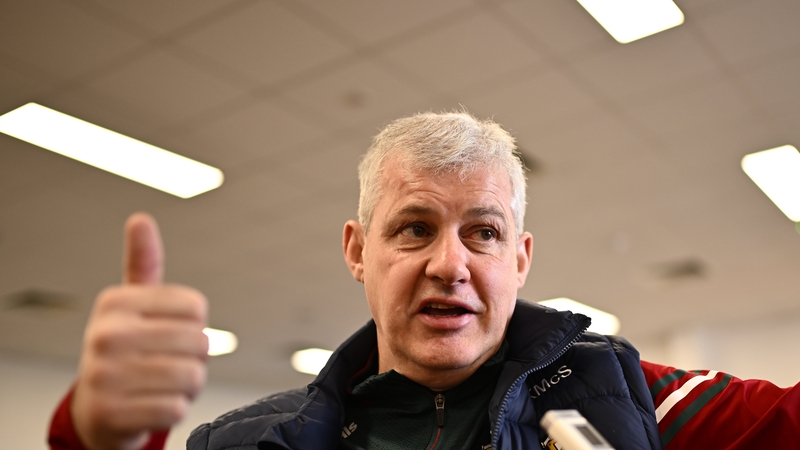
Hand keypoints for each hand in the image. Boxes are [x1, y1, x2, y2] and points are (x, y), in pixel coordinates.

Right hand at [71, 213, 208, 449]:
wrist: (96, 410)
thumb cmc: (124, 349)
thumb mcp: (131, 304)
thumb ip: (143, 263)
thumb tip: (140, 219)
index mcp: (115, 302)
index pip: (197, 307)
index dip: (195, 325)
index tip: (169, 332)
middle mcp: (104, 335)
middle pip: (199, 343)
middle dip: (195, 358)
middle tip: (168, 362)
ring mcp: (104, 376)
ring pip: (192, 377)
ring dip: (188, 386)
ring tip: (162, 384)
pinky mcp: (112, 413)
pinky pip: (176, 408)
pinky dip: (174, 409)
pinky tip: (151, 405)